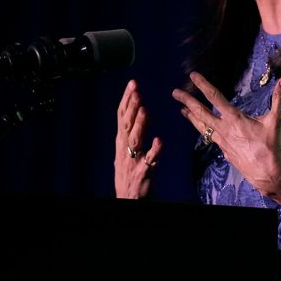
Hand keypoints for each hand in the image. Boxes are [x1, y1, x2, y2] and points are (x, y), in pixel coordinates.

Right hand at [114, 80, 161, 198]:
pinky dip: (154, 150)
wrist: (127, 197)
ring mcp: (132, 160)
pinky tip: (159, 141)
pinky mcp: (142, 172)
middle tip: (137, 91)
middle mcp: (123, 148)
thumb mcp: (126, 148)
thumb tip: (139, 109)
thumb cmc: (129, 170)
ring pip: (135, 140)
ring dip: (139, 125)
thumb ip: (132, 130)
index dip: (126, 99)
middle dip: (131, 107)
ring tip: (145, 110)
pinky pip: (149, 161)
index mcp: (121, 140)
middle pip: (126, 124)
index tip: (133, 83)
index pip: (122, 115)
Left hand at [173, 72, 280, 198]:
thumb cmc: (271, 147)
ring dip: (192, 117)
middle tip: (175, 93)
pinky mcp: (225, 152)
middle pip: (201, 113)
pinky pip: (211, 139)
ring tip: (182, 111)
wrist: (267, 174)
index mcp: (234, 119)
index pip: (215, 98)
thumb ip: (279, 99)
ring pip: (202, 127)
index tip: (193, 76)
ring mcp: (222, 142)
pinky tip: (206, 132)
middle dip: (187, 101)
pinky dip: (205, 132)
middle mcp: (224, 129)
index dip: (203, 85)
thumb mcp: (276, 121)